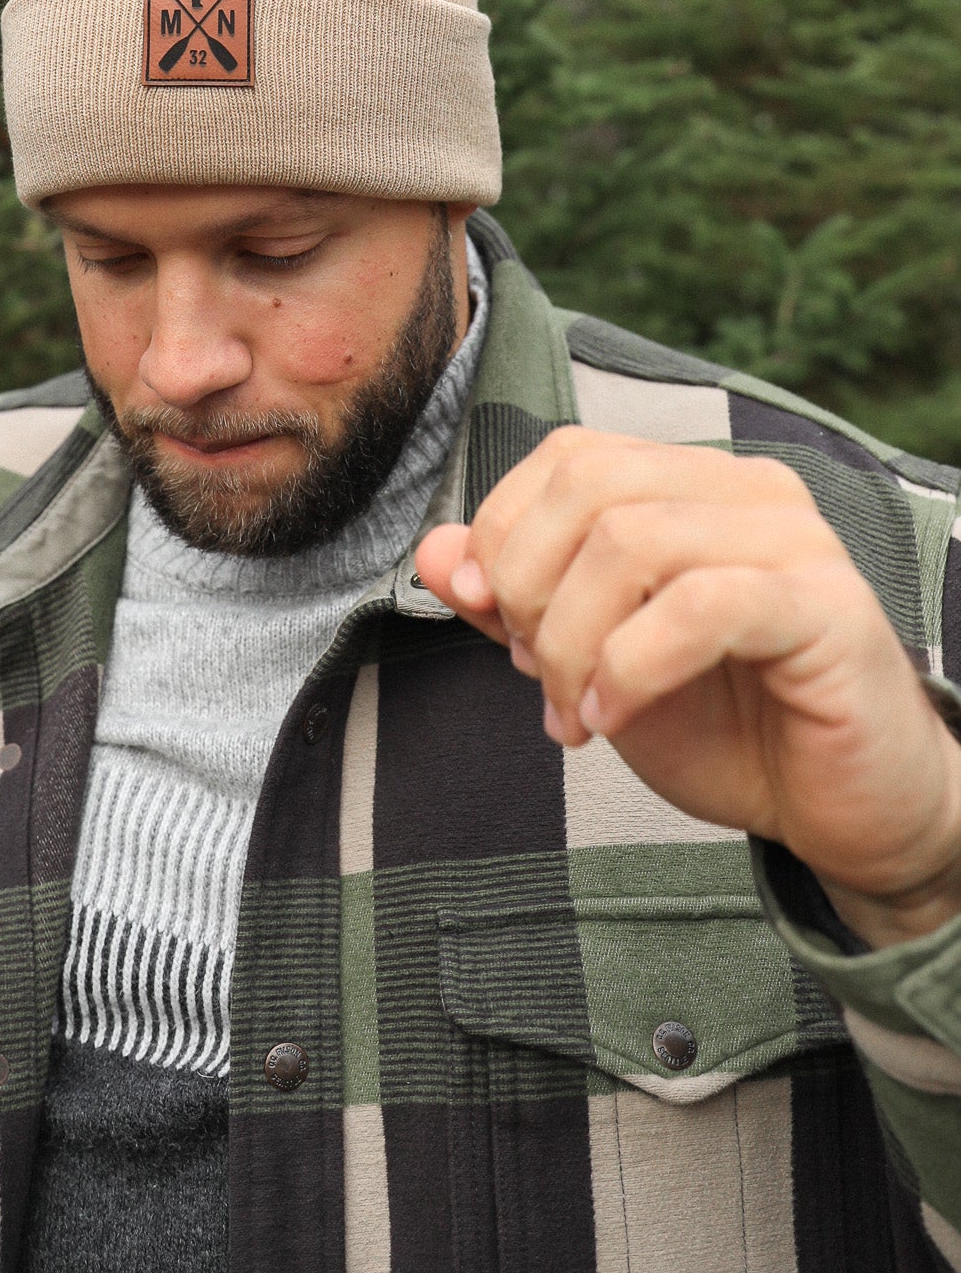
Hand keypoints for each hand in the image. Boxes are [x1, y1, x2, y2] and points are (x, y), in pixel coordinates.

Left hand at [416, 428, 960, 949]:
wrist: (841, 813)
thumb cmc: (728, 728)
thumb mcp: (591, 663)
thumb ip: (514, 604)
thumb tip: (432, 552)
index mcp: (693, 484)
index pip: (565, 459)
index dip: (501, 536)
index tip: (490, 624)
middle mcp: (748, 491)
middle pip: (587, 487)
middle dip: (528, 589)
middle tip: (532, 676)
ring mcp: (795, 542)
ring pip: (630, 541)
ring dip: (570, 642)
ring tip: (575, 713)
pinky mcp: (827, 609)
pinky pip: (698, 606)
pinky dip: (628, 668)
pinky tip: (613, 721)